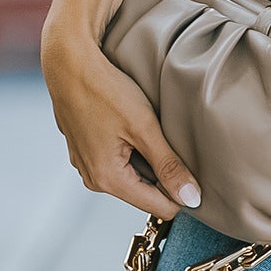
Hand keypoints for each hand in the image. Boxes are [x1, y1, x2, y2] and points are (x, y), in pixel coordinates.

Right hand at [40, 28, 202, 220]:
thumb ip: (169, 164)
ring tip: (158, 132)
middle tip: (180, 144)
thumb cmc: (106, 91)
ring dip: (149, 159)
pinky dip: (133, 148)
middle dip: (165, 174)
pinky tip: (138, 126)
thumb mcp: (144, 127)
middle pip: (145, 191)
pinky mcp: (85, 149)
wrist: (69, 64)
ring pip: (132, 174)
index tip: (201, 175)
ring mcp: (86, 164)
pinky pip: (118, 159)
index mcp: (108, 179)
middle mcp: (93, 179)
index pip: (158, 206)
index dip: (183, 193)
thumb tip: (192, 198)